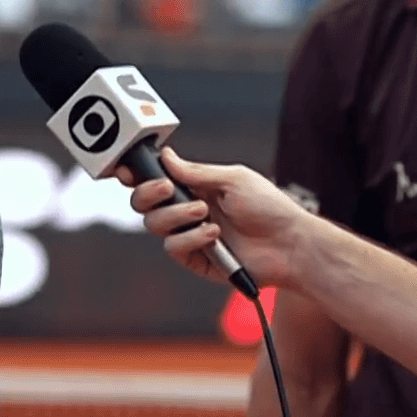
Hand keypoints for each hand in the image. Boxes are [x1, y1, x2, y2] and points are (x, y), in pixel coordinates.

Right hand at [121, 147, 314, 289]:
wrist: (290, 244)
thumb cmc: (268, 206)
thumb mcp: (232, 178)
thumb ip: (195, 171)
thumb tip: (165, 156)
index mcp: (195, 186)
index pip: (156, 179)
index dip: (136, 175)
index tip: (127, 170)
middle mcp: (187, 210)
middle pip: (144, 203)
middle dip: (148, 193)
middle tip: (167, 188)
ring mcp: (190, 235)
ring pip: (154, 225)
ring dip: (176, 216)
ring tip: (204, 212)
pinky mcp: (196, 260)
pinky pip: (174, 248)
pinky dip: (191, 238)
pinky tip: (213, 234)